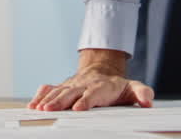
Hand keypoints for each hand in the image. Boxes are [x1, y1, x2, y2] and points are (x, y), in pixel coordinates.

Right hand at [28, 50, 153, 111]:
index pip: (93, 94)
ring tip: (39, 108)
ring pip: (58, 91)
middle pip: (70, 93)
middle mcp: (84, 85)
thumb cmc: (118, 85)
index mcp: (102, 87)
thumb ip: (142, 93)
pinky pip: (49, 89)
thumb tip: (148, 102)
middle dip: (60, 101)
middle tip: (50, 110)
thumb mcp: (134, 87)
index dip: (85, 101)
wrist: (102, 70)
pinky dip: (40, 95)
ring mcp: (72, 85)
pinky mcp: (63, 86)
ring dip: (48, 100)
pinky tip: (32, 105)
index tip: (77, 109)